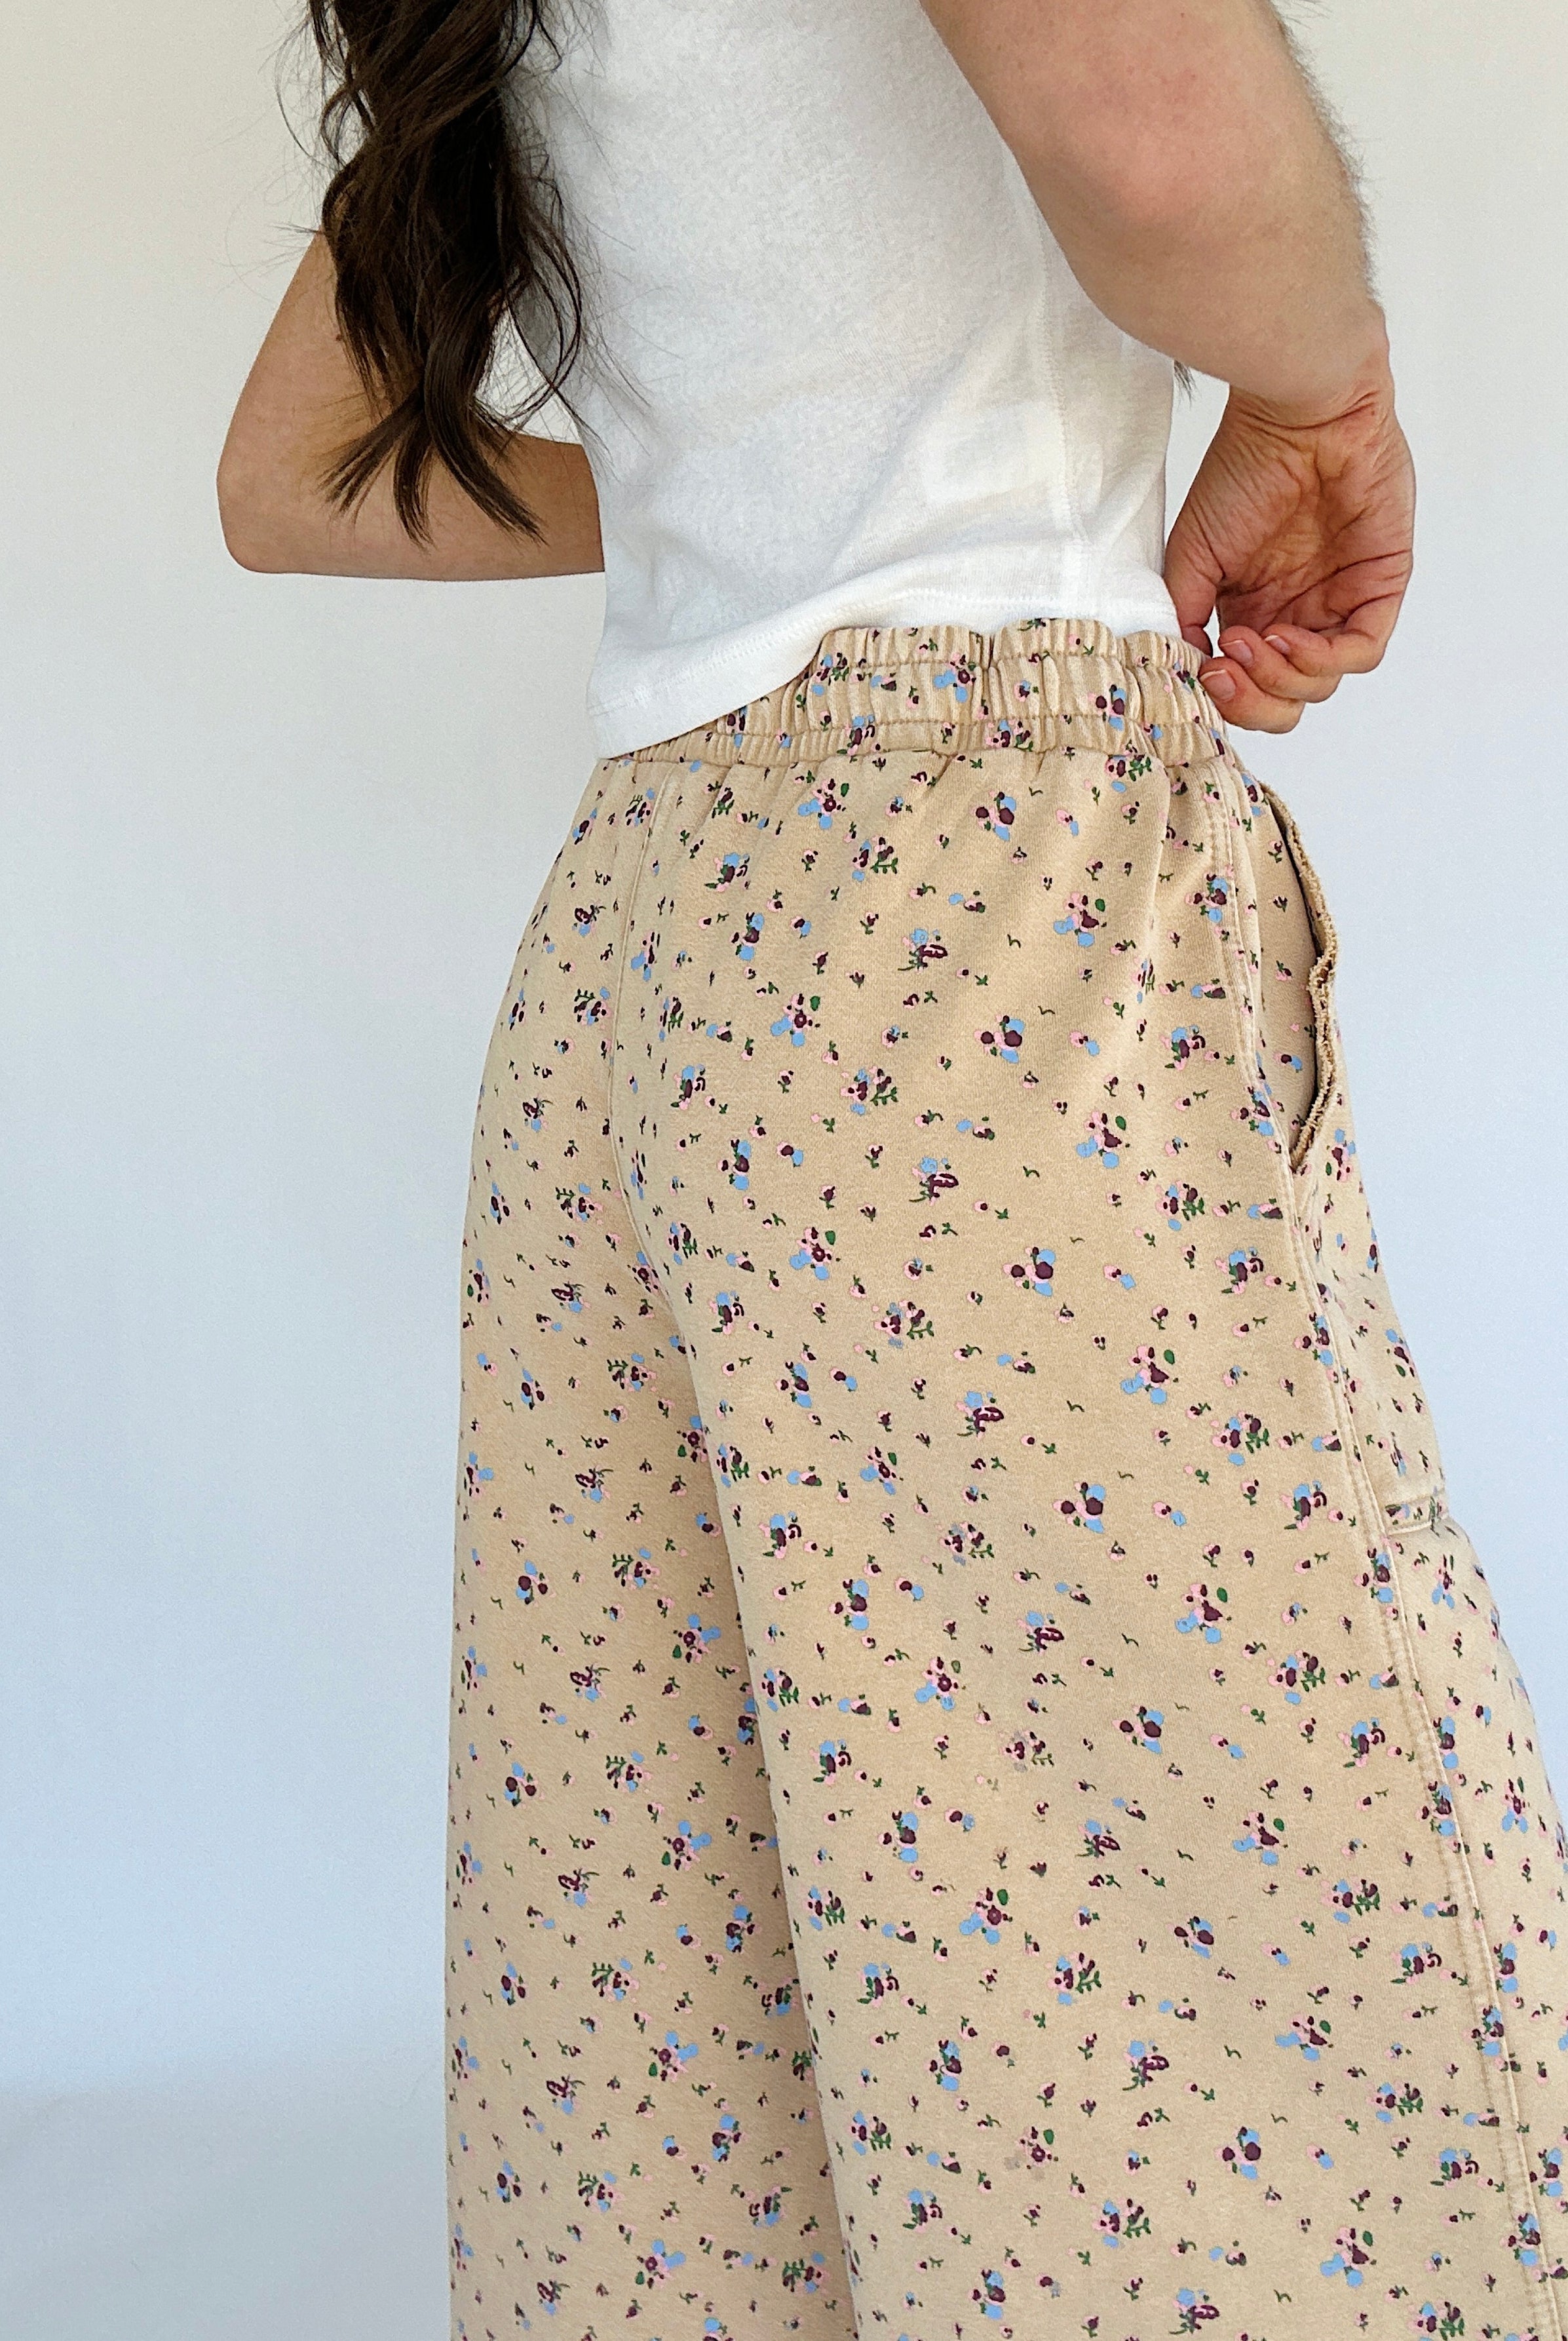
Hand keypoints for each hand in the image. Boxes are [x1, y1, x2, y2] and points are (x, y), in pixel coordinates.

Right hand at [1164, 372, 1415, 732]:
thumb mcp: (1191, 553)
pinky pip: (1360, 651)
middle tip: (1225, 672)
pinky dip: (1321, 659)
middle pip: (1287, 701)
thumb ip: (1183, 616)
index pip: (1248, 689)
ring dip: (1279, 678)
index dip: (1226, 698)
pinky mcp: (1379, 588)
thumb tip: (1183, 671)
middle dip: (1254, 703)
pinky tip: (1287, 638)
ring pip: (1319, 685)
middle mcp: (1298, 615)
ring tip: (1248, 641)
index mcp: (1255, 612)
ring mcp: (1340, 605)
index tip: (1201, 674)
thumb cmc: (1244, 468)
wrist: (1297, 413)